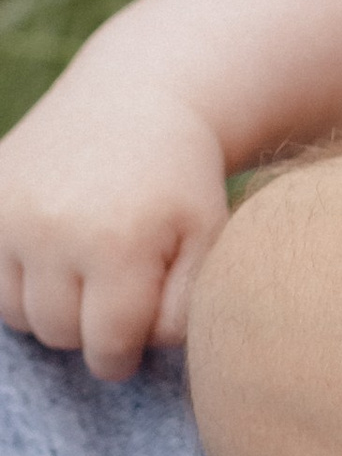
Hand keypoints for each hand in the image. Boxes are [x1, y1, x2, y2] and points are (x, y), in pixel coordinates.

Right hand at [0, 64, 229, 379]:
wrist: (133, 100)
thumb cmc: (180, 183)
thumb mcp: (207, 241)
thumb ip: (183, 310)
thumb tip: (139, 348)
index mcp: (117, 244)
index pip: (108, 346)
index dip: (124, 355)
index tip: (135, 340)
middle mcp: (52, 230)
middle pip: (60, 333)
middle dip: (89, 330)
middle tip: (115, 296)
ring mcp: (8, 214)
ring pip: (19, 315)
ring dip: (51, 309)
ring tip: (87, 272)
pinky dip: (19, 283)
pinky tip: (54, 257)